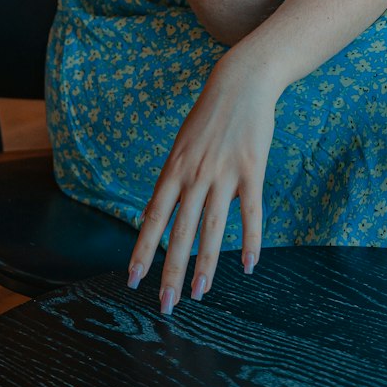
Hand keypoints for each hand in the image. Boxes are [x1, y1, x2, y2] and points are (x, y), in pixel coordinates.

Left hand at [126, 45, 277, 308]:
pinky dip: (251, 240)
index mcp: (174, 170)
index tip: (133, 280)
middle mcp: (195, 175)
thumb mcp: (180, 147)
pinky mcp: (252, 169)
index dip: (143, 250)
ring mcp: (224, 173)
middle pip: (181, 231)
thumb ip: (168, 184)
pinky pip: (251, 212)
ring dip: (206, 264)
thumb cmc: (209, 116)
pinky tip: (249, 265)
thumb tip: (148, 215)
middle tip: (166, 304)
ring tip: (200, 294)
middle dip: (172, 270)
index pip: (154, 218)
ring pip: (212, 227)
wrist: (242, 82)